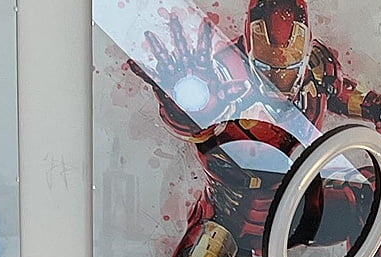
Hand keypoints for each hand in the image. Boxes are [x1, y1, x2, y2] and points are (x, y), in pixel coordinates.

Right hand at [128, 15, 244, 121]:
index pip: (204, 48)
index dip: (205, 36)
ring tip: (150, 35)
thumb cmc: (211, 102)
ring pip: (164, 56)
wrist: (199, 115)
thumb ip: (233, 90)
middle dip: (177, 31)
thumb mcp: (224, 97)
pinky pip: (151, 75)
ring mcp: (175, 72)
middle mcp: (187, 65)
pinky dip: (143, 70)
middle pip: (181, 45)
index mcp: (202, 66)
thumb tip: (246, 86)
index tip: (206, 23)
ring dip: (157, 46)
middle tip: (174, 16)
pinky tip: (134, 63)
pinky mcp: (165, 83)